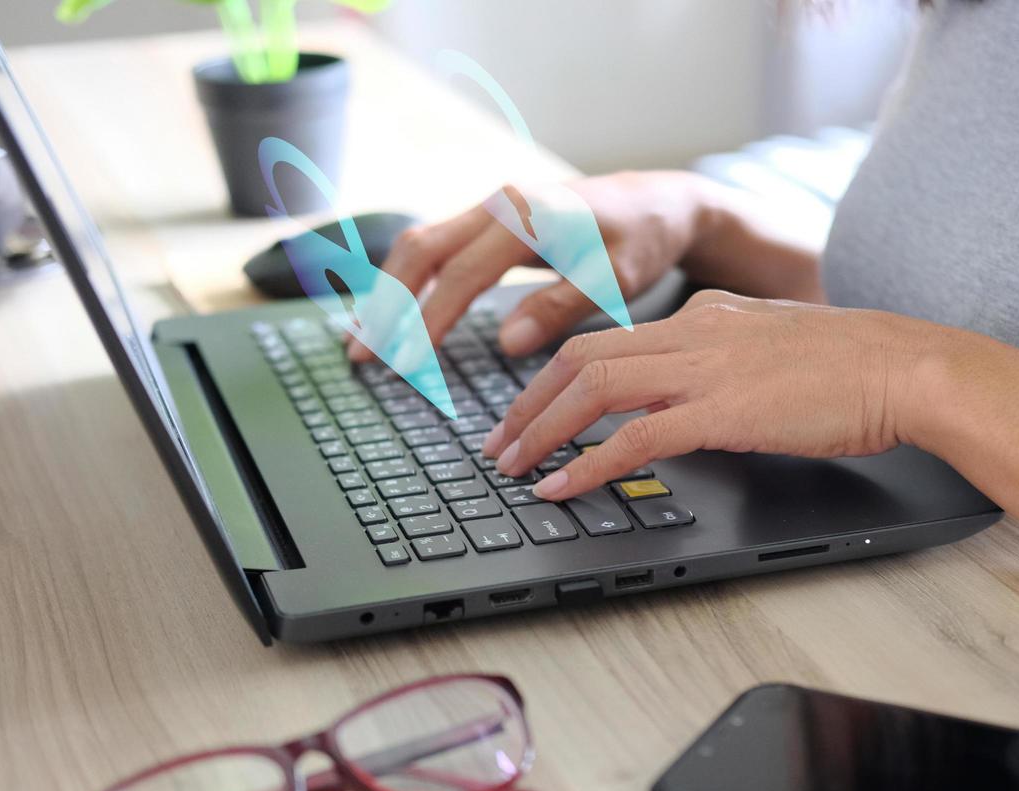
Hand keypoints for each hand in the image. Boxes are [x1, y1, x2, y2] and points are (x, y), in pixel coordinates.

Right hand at [347, 170, 719, 360]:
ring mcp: (490, 208)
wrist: (656, 202)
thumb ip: (563, 306)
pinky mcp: (489, 220)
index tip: (406, 361)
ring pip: (420, 246)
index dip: (429, 319)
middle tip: (362, 356)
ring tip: (362, 341)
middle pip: (421, 251)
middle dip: (386, 305)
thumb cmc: (641, 240)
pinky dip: (406, 281)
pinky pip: (435, 247)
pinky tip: (391, 314)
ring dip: (387, 292)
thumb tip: (507, 342)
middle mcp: (499, 204)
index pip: (462, 273)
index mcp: (528, 217)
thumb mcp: (617, 278)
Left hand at [481, 291, 933, 500]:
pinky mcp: (724, 409)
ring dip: (543, 430)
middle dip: (528, 403)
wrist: (907, 367)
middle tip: (498, 443)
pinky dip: (590, 464)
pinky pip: (636, 436)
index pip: (607, 338)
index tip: (531, 408)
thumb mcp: (775, 351)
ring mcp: (706, 367)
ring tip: (512, 467)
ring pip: (594, 387)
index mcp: (706, 314)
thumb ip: (727, 365)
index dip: (556, 376)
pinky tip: (563, 488)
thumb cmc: (857, 369)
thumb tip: (694, 401)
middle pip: (581, 357)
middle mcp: (694, 329)